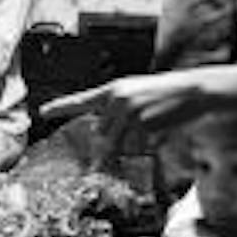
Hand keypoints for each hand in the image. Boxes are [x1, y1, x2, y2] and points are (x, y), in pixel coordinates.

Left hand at [40, 70, 221, 151]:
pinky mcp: (143, 125)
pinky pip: (139, 147)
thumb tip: (102, 136)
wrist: (192, 90)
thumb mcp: (136, 94)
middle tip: (142, 123)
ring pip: (120, 143)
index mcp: (114, 90)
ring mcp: (129, 113)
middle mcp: (117, 100)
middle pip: (103, 133)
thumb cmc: (165, 94)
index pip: (82, 100)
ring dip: (135, 142)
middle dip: (117, 137)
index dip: (61, 107)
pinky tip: (162, 128)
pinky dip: (149, 144)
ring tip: (154, 123)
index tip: (43, 111)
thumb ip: (116, 111)